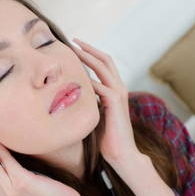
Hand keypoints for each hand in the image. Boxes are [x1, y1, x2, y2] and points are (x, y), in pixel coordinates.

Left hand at [72, 38, 141, 170]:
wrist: (121, 155)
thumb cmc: (108, 138)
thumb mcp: (96, 115)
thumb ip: (90, 102)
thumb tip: (73, 97)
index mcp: (115, 90)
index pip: (104, 65)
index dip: (91, 54)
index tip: (75, 48)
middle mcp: (119, 88)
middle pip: (105, 60)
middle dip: (89, 48)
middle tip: (73, 40)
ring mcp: (119, 94)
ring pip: (104, 67)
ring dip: (88, 57)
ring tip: (73, 50)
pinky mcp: (115, 103)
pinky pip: (100, 86)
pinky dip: (88, 79)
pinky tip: (76, 75)